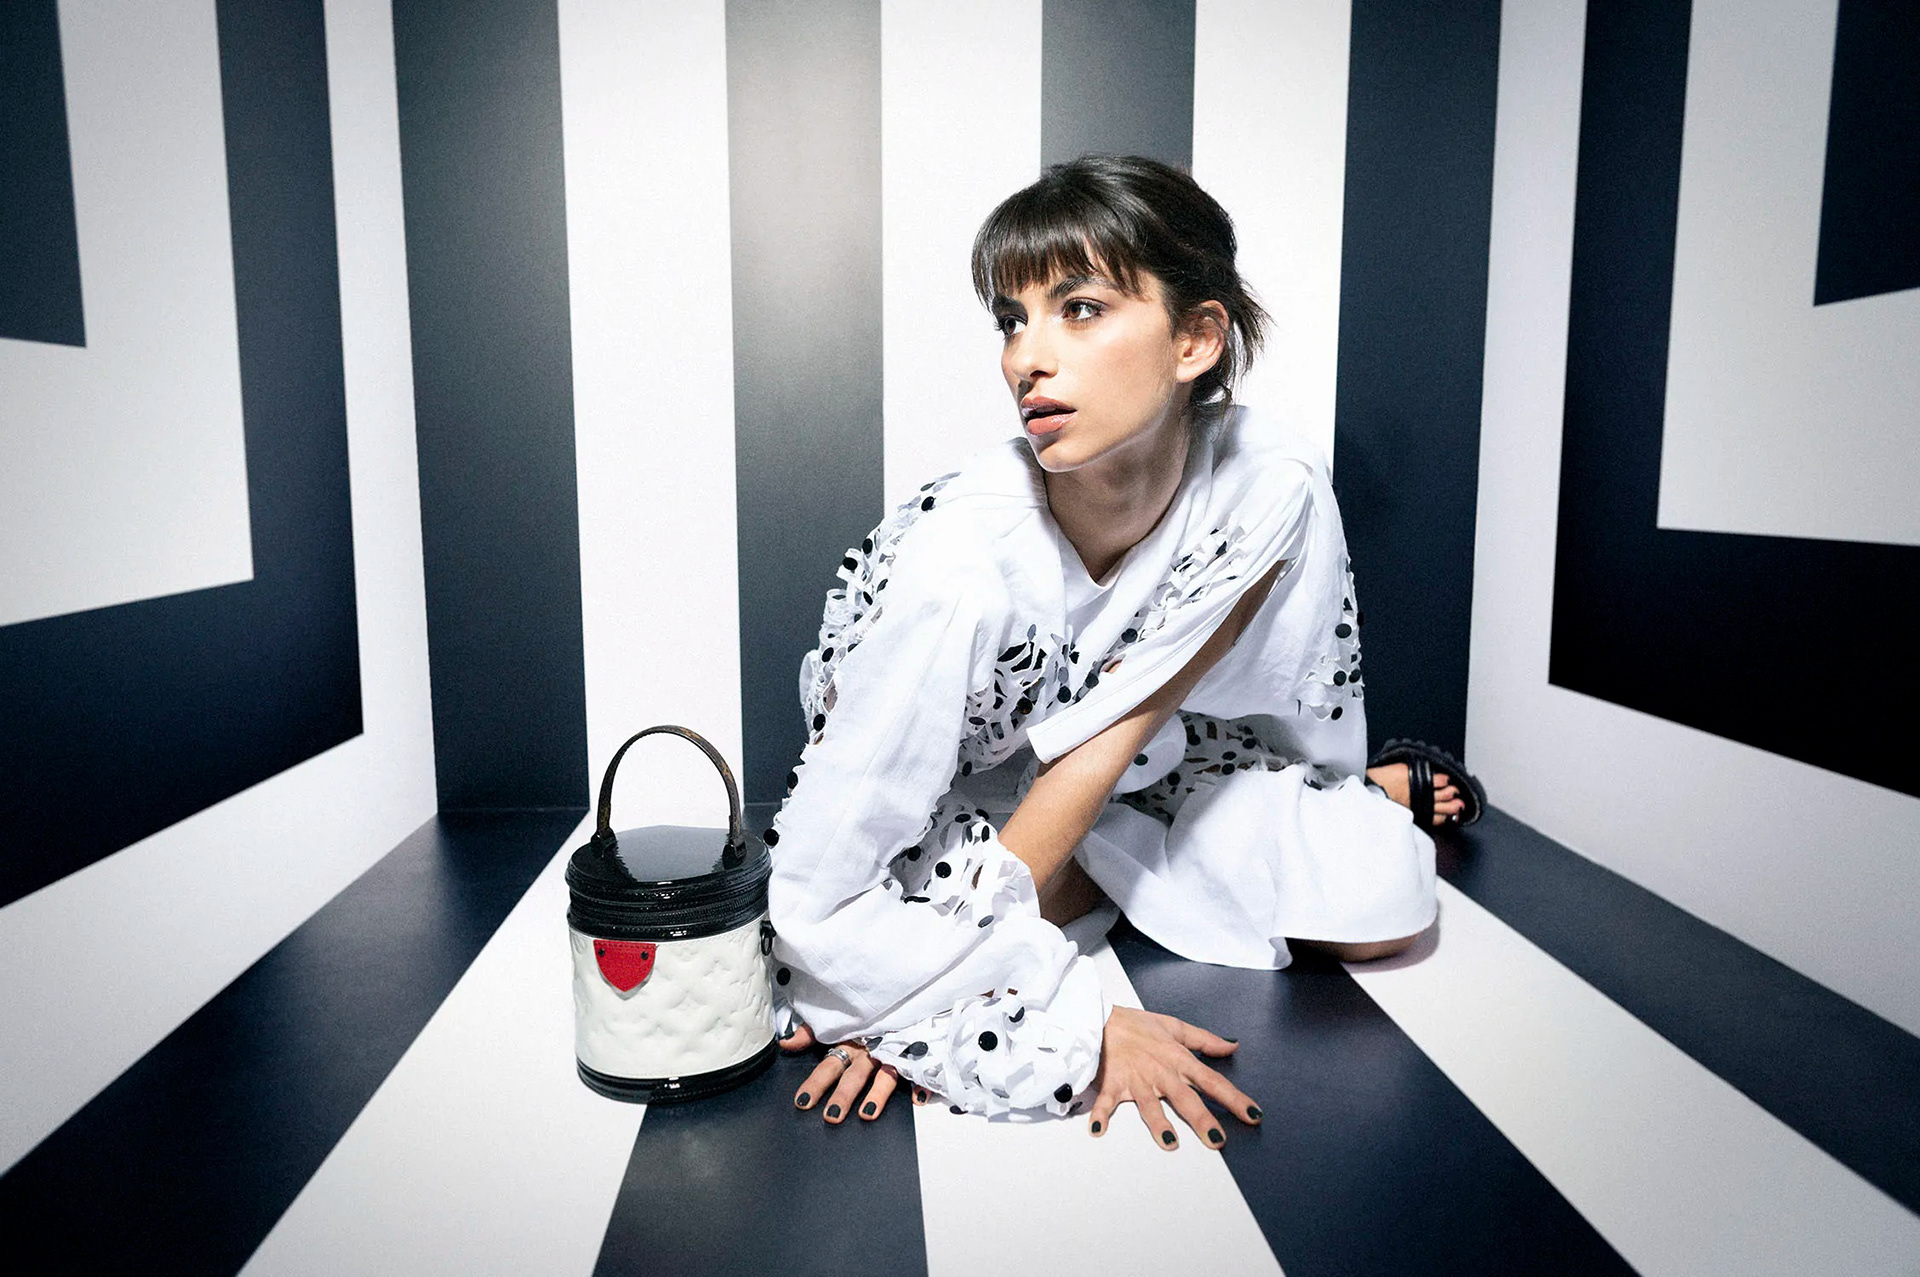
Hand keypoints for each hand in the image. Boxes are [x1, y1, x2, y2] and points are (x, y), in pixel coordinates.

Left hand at [781, 1021, 912, 1121]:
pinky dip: (920, 1082)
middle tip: (832, 1115)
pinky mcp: (916, 1055)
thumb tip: (786, 1043)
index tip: (803, 1101)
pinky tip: (918, 1098)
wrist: (904, 996)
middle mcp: (871, 1050)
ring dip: (877, 1094)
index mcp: (850, 1042)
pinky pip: (920, 1070)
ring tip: (868, 1113)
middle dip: (843, 1095)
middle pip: (856, 1074)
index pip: (829, 1065)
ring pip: (885, 1075)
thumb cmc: (867, 1016)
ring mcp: (894, 1053)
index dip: (816, 1083)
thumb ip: (811, 1033)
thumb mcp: (836, 1021)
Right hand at [1087, 1006, 1261, 1149]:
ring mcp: (1136, 1080)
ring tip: (1170, 1142)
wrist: (1100, 1019)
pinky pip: (1106, 1102)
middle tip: (1217, 1140)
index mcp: (1178, 1059)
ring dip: (1158, 1123)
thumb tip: (1231, 1045)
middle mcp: (1161, 1072)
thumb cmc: (1136, 1025)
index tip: (1252, 1114)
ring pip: (1149, 1104)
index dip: (1234, 1098)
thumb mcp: (1175, 1026)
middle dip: (1202, 1119)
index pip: (1212, 1081)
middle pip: (1185, 1098)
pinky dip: (1100, 1115)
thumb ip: (1205, 1040)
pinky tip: (1099, 1130)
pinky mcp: (1113, 1084)